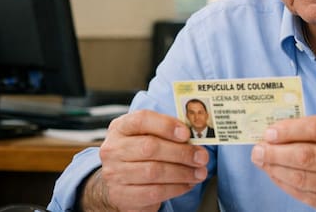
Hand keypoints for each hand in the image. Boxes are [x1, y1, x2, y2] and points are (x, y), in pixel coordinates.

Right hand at [82, 110, 208, 210]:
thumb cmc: (139, 152)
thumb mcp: (148, 135)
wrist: (119, 180)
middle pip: (150, 148)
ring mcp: (114, 173)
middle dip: (182, 153)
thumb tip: (196, 135)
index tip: (187, 133)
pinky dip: (176, 188)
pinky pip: (154, 192)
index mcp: (121, 127)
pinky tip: (188, 184)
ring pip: (154, 172)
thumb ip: (167, 132)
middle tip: (202, 157)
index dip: (166, 125)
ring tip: (200, 172)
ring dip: (183, 173)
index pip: (141, 120)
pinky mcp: (121, 195)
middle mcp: (113, 149)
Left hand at [251, 116, 315, 211]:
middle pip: (307, 156)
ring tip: (262, 161)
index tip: (270, 132)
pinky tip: (276, 175)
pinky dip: (286, 184)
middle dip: (276, 153)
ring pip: (303, 179)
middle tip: (258, 149)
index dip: (290, 130)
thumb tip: (281, 131)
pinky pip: (306, 196)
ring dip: (276, 170)